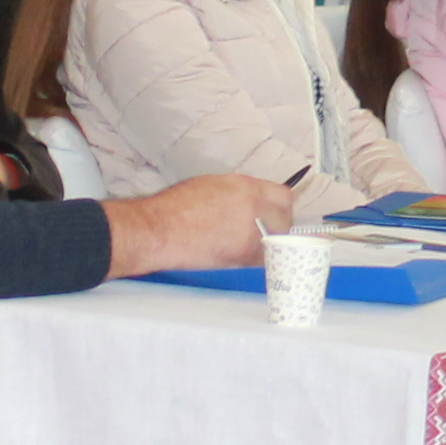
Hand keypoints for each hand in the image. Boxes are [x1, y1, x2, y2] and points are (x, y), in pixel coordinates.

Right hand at [100, 170, 291, 277]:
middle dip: (278, 225)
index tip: (276, 212)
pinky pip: (262, 258)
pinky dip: (257, 258)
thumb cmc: (177, 207)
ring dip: (269, 243)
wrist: (160, 230)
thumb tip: (253, 201)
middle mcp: (254, 208)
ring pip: (276, 241)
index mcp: (246, 187)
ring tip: (251, 244)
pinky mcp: (242, 255)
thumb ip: (240, 192)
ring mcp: (251, 233)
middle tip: (267, 231)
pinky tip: (243, 255)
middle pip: (285, 219)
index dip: (280, 206)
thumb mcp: (213, 185)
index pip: (283, 196)